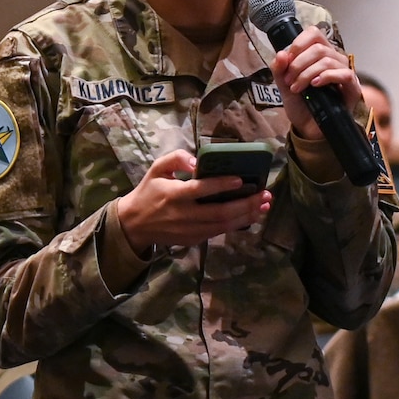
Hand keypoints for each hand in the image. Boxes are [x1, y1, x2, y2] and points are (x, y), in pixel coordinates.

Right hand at [117, 148, 271, 252]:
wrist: (134, 225)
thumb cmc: (148, 192)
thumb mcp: (156, 169)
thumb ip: (176, 158)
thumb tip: (197, 160)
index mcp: (173, 195)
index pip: (200, 190)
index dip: (222, 185)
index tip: (240, 179)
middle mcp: (183, 215)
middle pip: (220, 212)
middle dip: (246, 204)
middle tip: (265, 195)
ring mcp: (189, 230)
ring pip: (223, 226)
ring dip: (247, 216)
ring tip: (264, 206)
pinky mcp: (193, 240)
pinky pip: (218, 232)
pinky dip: (237, 224)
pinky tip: (250, 215)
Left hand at [271, 27, 359, 141]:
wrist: (309, 129)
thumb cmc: (301, 105)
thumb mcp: (284, 86)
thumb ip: (280, 70)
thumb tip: (281, 54)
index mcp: (320, 55)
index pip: (314, 34)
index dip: (298, 43)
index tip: (287, 60)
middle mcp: (335, 60)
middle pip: (318, 48)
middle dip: (298, 64)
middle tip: (288, 80)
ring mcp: (345, 73)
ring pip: (328, 60)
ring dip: (307, 74)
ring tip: (297, 88)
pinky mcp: (352, 88)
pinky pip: (344, 74)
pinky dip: (326, 77)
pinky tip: (315, 86)